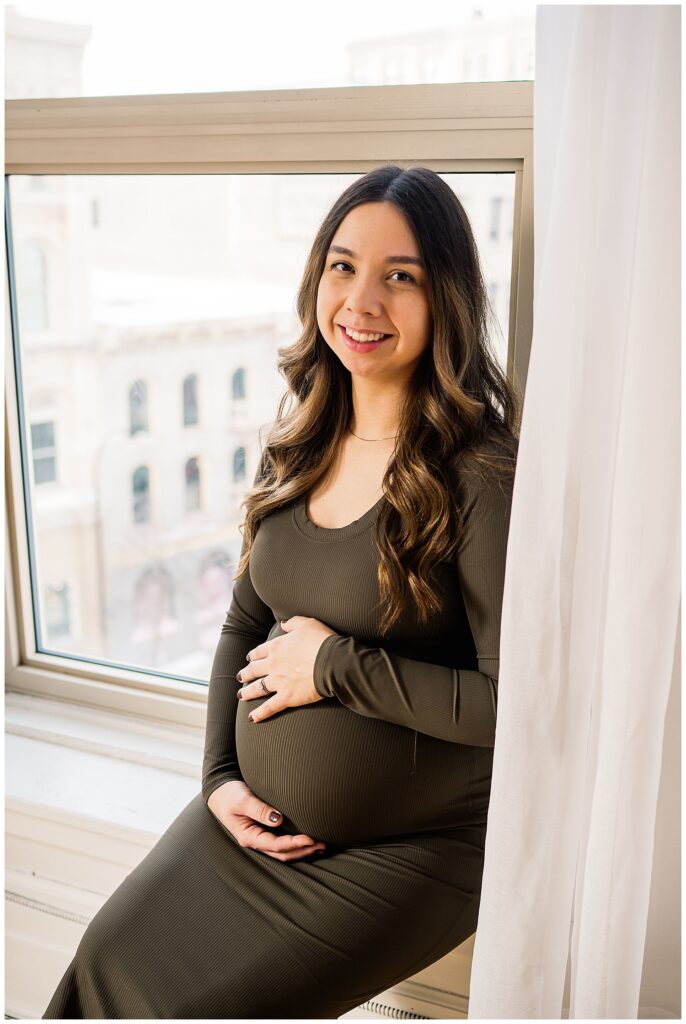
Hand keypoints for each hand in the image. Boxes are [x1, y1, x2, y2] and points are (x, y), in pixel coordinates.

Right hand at [206, 780, 326, 860]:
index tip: (310, 838)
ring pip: (284, 851)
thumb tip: (278, 819)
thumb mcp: (242, 800)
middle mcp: (256, 840)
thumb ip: (259, 809)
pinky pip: (282, 842)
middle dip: (303, 850)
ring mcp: (261, 837)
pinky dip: (296, 844)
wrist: (220, 792)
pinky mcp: (265, 831)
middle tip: (322, 844)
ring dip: (302, 850)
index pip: (276, 845)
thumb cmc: (229, 795)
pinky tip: (309, 841)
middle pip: (283, 853)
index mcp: (249, 837)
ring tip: (321, 845)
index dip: (294, 843)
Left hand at [236, 615, 337, 722]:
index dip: (253, 656)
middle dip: (245, 674)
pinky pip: (269, 707)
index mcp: (277, 647)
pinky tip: (252, 718)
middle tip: (240, 677)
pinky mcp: (286, 697)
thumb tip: (283, 624)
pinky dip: (260, 714)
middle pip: (254, 670)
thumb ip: (293, 623)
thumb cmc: (322, 641)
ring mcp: (278, 682)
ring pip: (257, 688)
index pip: (259, 652)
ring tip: (241, 696)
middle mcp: (273, 664)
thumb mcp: (307, 623)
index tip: (250, 659)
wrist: (332, 662)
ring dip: (247, 692)